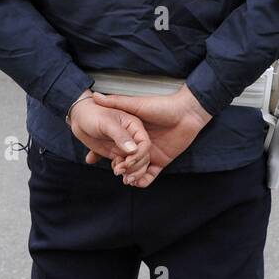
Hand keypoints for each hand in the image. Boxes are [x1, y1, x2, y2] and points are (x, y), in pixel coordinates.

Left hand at [69, 94, 151, 182]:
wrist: (79, 118)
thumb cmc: (93, 115)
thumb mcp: (107, 123)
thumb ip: (120, 136)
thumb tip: (133, 150)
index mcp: (134, 126)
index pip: (144, 143)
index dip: (139, 155)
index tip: (128, 162)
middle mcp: (132, 137)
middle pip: (143, 156)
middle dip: (135, 166)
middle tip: (121, 170)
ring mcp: (124, 146)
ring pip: (135, 163)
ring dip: (129, 171)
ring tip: (117, 171)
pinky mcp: (116, 153)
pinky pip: (123, 165)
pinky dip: (121, 170)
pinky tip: (114, 170)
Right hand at [93, 86, 211, 187]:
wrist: (187, 112)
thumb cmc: (161, 106)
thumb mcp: (136, 104)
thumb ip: (116, 102)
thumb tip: (95, 96)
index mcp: (131, 133)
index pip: (113, 145)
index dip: (102, 153)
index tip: (91, 159)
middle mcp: (139, 145)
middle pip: (124, 161)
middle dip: (118, 168)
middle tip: (116, 171)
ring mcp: (150, 154)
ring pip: (136, 170)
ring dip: (130, 176)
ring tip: (126, 178)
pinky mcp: (162, 161)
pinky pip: (151, 175)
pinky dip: (143, 181)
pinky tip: (136, 182)